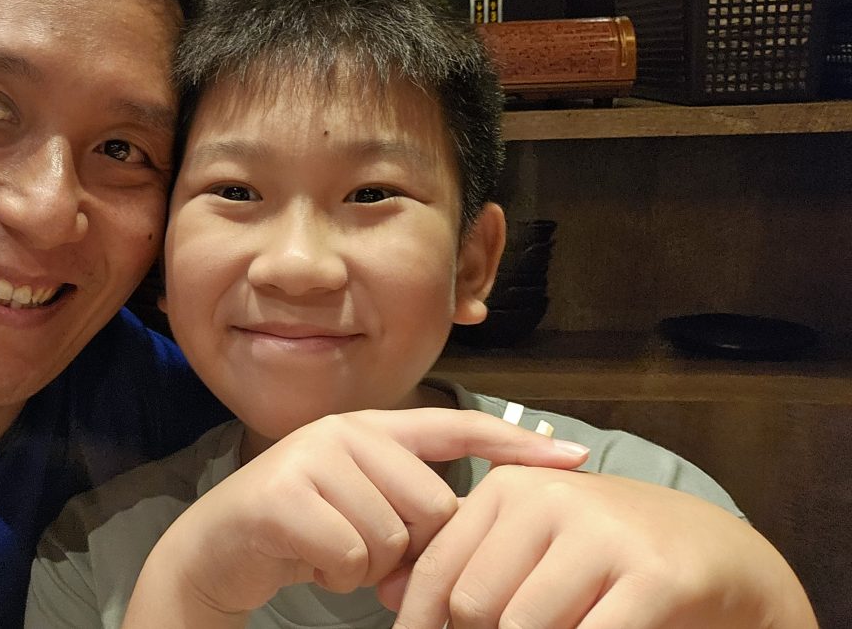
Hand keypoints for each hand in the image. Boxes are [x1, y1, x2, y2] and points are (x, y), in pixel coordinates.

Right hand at [122, 409, 590, 627]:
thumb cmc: (304, 532)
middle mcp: (346, 431)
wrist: (217, 549)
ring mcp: (312, 457)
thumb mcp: (364, 509)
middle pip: (432, 506)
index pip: (456, 428)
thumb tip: (480, 537)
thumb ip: (414, 508)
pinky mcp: (284, 494)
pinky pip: (352, 554)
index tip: (575, 458)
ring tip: (332, 552)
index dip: (516, 444)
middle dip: (411, 550)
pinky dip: (338, 576)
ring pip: (393, 536)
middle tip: (369, 556)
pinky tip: (310, 559)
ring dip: (369, 567)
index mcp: (372, 429)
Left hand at [380, 466, 816, 628]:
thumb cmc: (604, 552)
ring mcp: (604, 535)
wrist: (714, 551)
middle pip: (476, 605)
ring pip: (523, 626)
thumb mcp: (530, 540)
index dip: (423, 623)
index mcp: (509, 489)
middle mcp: (551, 501)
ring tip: (559, 626)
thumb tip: (388, 593)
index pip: (441, 570)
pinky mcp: (653, 576)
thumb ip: (464, 559)